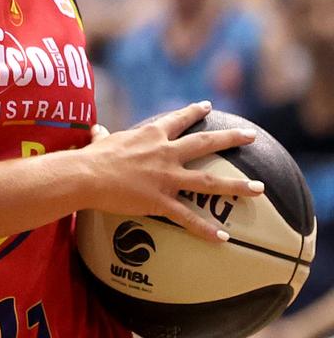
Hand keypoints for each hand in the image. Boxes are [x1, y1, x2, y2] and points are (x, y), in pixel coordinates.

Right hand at [83, 101, 263, 241]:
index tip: (207, 106)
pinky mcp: (160, 200)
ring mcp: (165, 177)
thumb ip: (103, 136)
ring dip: (236, 185)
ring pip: (208, 181)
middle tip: (251, 135)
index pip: (177, 119)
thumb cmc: (90, 157)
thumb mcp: (100, 142)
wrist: (84, 174)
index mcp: (150, 135)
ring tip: (259, 189)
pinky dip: (206, 229)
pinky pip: (187, 217)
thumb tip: (96, 130)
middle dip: (231, 139)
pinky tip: (223, 238)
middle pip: (204, 143)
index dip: (193, 112)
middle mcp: (164, 152)